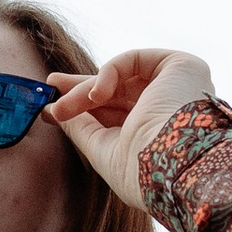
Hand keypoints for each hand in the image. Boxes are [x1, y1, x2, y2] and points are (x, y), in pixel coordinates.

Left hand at [45, 49, 215, 210]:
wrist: (177, 165)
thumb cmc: (144, 171)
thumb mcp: (104, 151)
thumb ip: (82, 129)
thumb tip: (55, 111)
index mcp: (158, 135)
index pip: (118, 115)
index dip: (85, 110)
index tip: (52, 110)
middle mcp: (171, 110)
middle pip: (119, 93)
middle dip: (80, 92)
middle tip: (50, 90)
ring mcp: (178, 87)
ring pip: (122, 79)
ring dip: (86, 91)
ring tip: (62, 106)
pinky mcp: (182, 66)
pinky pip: (134, 60)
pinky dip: (109, 73)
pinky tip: (97, 95)